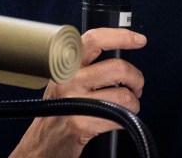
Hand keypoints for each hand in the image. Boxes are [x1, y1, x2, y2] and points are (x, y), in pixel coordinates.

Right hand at [10, 28, 145, 157]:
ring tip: (129, 104)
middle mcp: (67, 78)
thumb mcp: (66, 77)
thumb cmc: (60, 108)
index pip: (96, 39)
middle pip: (118, 68)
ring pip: (123, 94)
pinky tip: (119, 118)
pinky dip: (127, 117)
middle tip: (136, 85)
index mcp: (65, 63)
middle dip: (136, 78)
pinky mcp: (80, 123)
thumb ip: (87, 62)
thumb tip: (123, 48)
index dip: (121, 36)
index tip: (139, 40)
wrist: (42, 144)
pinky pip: (119, 115)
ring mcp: (73, 101)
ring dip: (134, 101)